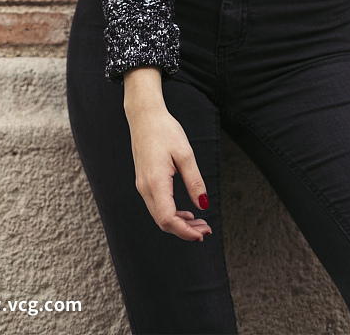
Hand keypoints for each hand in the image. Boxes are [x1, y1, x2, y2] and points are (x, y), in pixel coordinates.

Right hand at [126, 103, 212, 242]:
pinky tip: (186, 213)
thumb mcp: (185, 153)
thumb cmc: (164, 130)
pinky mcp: (144, 182)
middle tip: (207, 230)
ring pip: (159, 216)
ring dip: (179, 224)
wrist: (144, 116)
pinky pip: (157, 206)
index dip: (185, 231)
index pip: (168, 219)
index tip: (203, 233)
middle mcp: (145, 188)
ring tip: (200, 223)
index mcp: (155, 182)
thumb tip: (204, 205)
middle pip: (163, 222)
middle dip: (185, 231)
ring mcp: (142, 186)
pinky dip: (172, 214)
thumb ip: (194, 181)